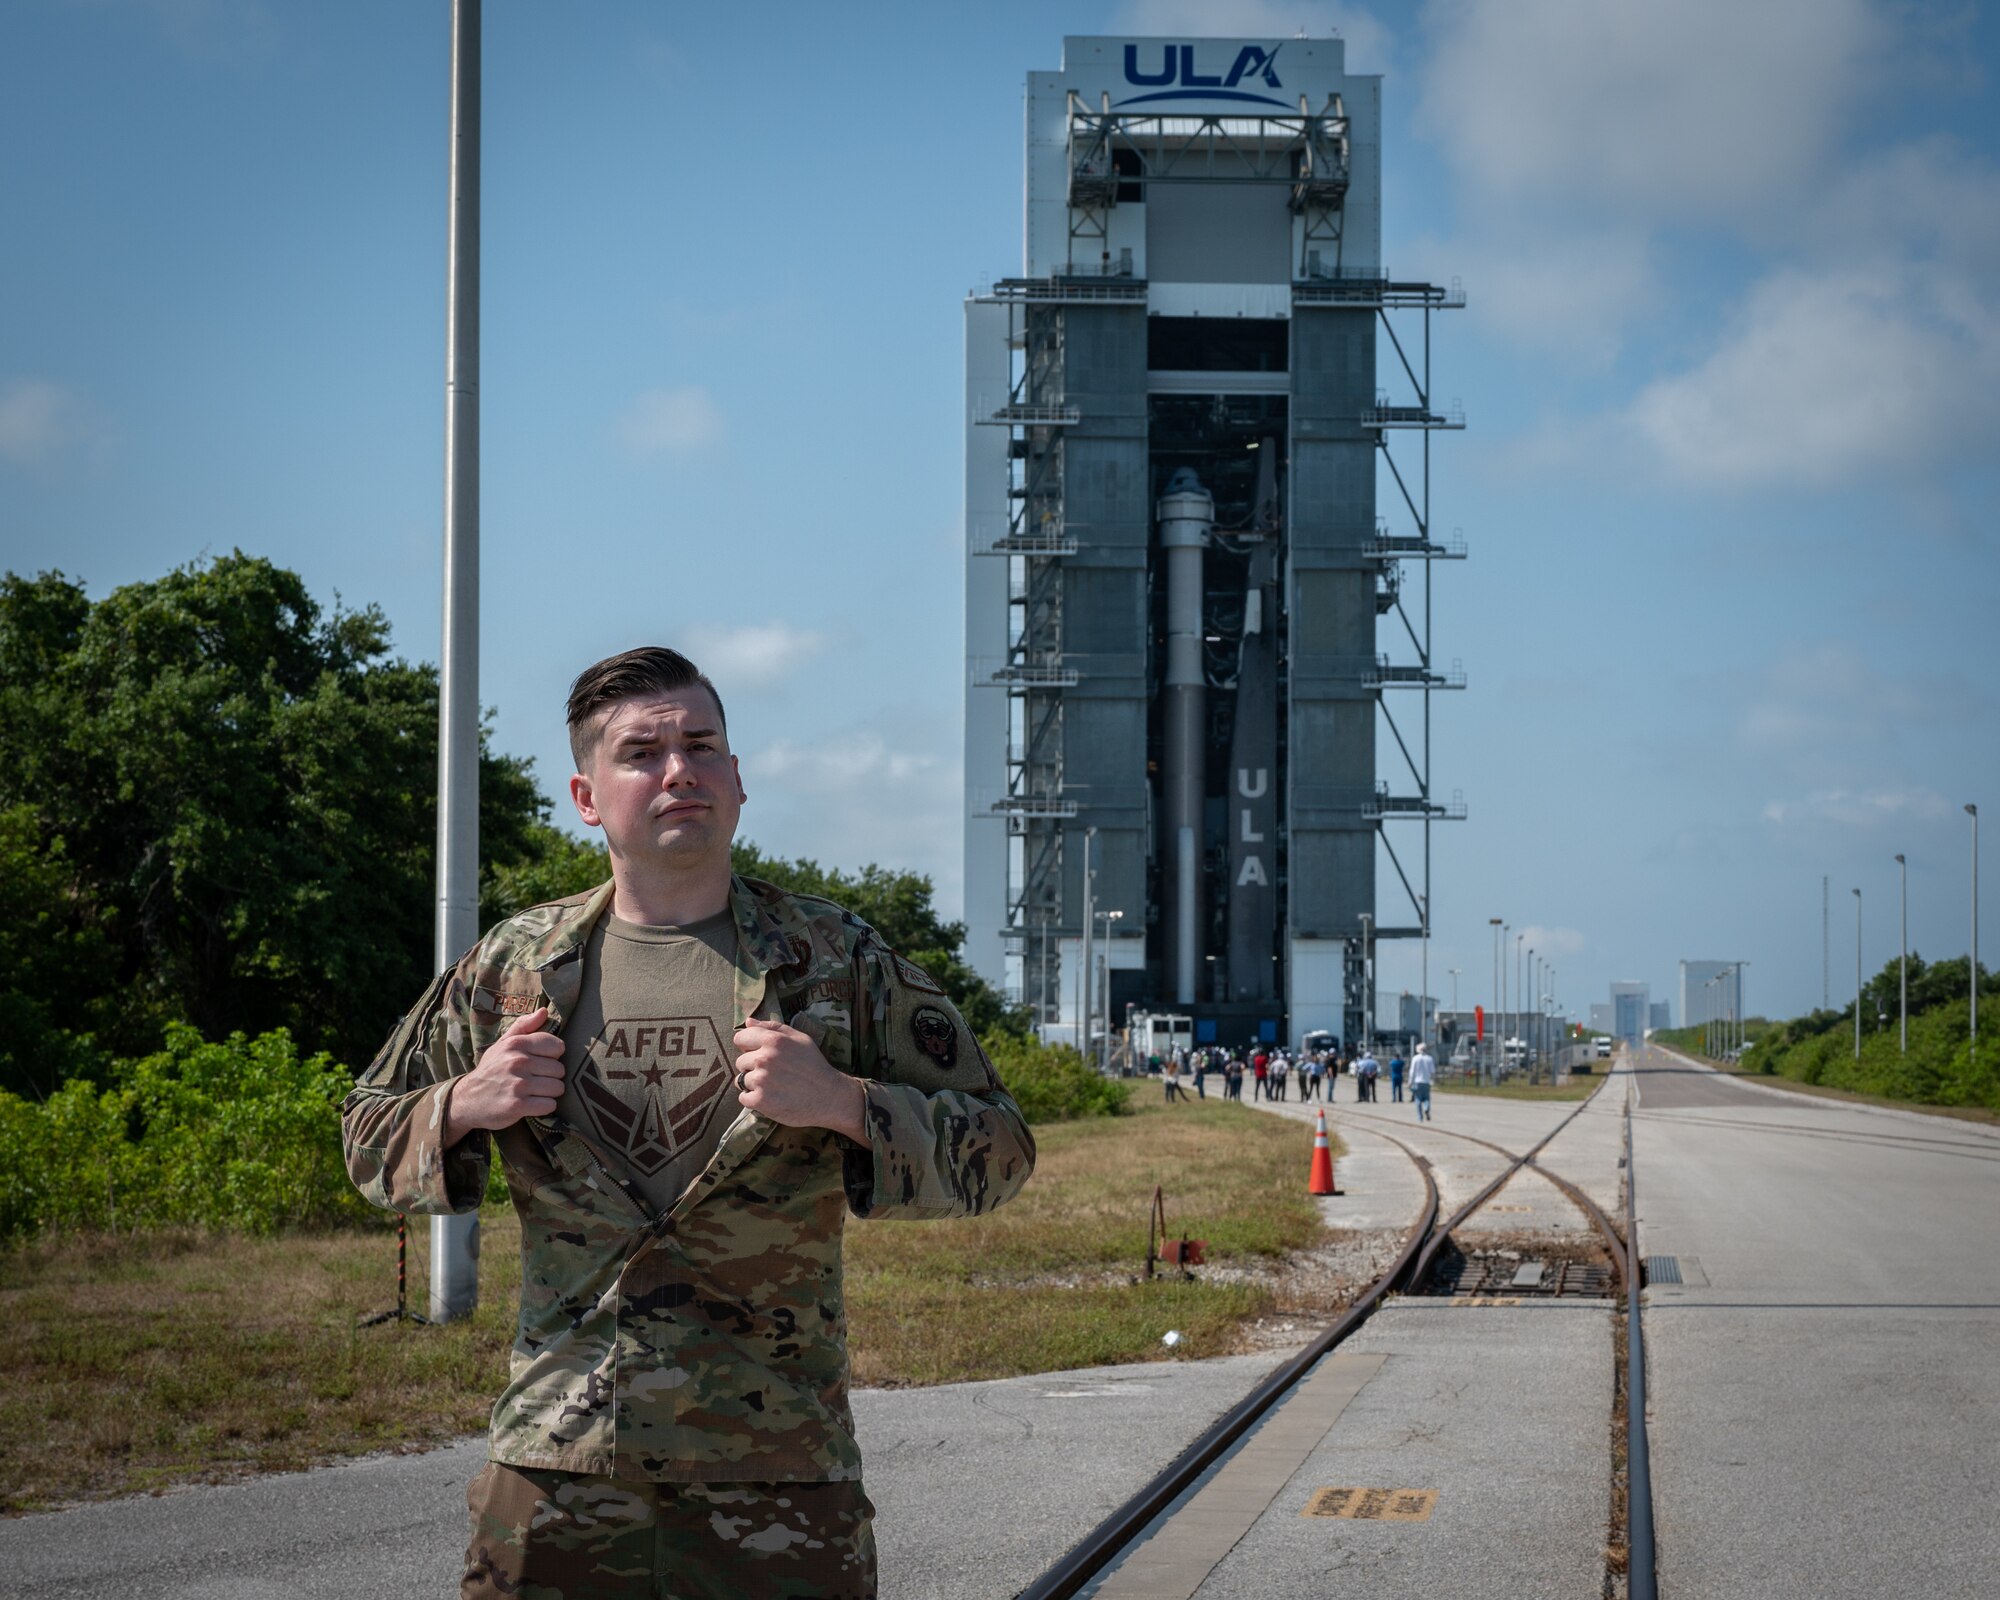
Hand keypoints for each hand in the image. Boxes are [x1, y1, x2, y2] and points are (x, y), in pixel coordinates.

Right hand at [448, 1005, 564, 1138]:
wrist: (467, 1099)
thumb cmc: (491, 1069)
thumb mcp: (503, 1043)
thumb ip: (524, 1026)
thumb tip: (544, 1011)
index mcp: (516, 1044)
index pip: (557, 1046)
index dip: (552, 1056)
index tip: (540, 1062)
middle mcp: (517, 1062)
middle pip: (559, 1069)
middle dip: (551, 1076)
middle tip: (535, 1080)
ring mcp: (518, 1085)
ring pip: (557, 1087)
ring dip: (549, 1093)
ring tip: (534, 1092)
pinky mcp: (518, 1106)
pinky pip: (550, 1105)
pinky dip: (544, 1107)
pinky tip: (532, 1104)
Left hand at [731, 1018, 867, 1141]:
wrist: (828, 1097)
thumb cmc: (814, 1065)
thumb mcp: (799, 1039)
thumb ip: (772, 1028)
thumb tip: (748, 1022)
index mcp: (773, 1040)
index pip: (740, 1038)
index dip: (748, 1046)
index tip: (759, 1053)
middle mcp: (764, 1058)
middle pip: (740, 1061)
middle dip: (752, 1067)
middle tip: (774, 1073)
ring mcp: (761, 1080)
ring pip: (741, 1080)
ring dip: (753, 1084)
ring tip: (774, 1086)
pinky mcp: (760, 1101)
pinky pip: (744, 1098)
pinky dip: (754, 1100)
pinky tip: (771, 1098)